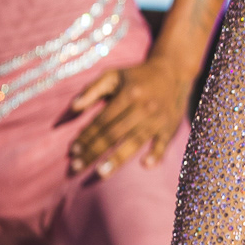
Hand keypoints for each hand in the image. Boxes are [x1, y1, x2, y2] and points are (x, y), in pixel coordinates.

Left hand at [67, 52, 193, 176]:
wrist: (172, 71)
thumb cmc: (136, 76)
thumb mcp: (113, 75)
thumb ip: (92, 89)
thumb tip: (73, 107)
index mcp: (128, 94)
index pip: (102, 120)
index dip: (86, 135)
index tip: (72, 150)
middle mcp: (143, 107)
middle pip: (114, 134)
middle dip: (94, 151)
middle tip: (76, 167)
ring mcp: (157, 119)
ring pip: (135, 141)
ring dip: (117, 159)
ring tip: (100, 173)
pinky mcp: (170, 127)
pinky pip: (163, 143)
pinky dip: (156, 154)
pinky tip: (145, 165)